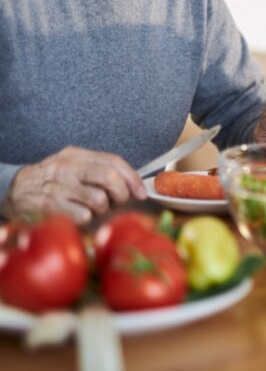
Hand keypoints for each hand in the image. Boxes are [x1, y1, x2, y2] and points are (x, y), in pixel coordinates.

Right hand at [1, 147, 146, 223]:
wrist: (14, 190)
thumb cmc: (52, 180)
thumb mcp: (72, 165)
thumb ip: (98, 169)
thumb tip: (133, 183)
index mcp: (77, 155)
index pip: (113, 161)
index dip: (132, 178)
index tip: (141, 192)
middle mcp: (68, 168)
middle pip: (109, 178)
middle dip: (121, 193)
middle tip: (117, 201)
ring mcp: (59, 187)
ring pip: (99, 199)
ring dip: (102, 209)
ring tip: (92, 208)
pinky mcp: (52, 206)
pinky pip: (84, 216)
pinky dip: (86, 219)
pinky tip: (78, 215)